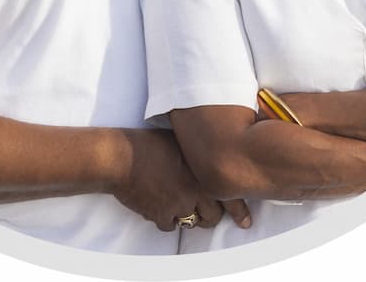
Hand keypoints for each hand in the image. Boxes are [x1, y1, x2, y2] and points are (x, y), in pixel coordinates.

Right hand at [113, 129, 249, 230]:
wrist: (121, 156)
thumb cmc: (148, 142)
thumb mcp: (180, 140)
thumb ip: (198, 152)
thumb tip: (211, 154)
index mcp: (202, 170)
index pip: (228, 196)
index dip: (238, 210)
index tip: (245, 220)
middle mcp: (194, 189)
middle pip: (212, 216)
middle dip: (209, 214)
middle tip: (207, 211)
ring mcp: (177, 204)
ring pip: (192, 222)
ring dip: (188, 216)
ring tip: (182, 205)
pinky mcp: (160, 215)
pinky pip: (170, 225)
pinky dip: (167, 218)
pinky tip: (161, 206)